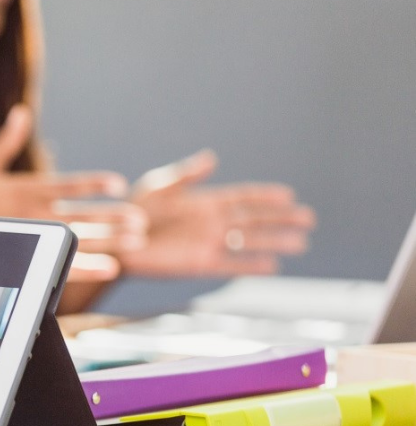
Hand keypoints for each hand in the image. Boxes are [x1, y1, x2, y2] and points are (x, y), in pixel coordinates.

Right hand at [0, 104, 146, 281]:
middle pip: (81, 214)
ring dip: (111, 240)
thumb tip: (20, 113)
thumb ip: (5, 143)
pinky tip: (111, 267)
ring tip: (137, 242)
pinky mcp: (27, 259)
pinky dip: (88, 266)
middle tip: (141, 219)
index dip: (93, 184)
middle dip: (113, 217)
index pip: (66, 184)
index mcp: (23, 189)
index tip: (118, 184)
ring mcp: (31, 238)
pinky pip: (63, 262)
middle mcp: (32, 214)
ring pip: (79, 239)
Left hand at [120, 149, 316, 276]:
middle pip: (253, 220)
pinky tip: (272, 267)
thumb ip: (187, 175)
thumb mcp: (159, 187)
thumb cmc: (132, 211)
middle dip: (280, 219)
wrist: (116, 241)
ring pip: (248, 243)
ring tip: (300, 242)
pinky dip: (250, 265)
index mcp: (204, 201)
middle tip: (308, 218)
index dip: (265, 197)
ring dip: (273, 242)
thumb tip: (212, 158)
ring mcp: (207, 243)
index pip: (242, 198)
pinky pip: (230, 264)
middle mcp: (210, 223)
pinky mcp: (198, 263)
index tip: (289, 195)